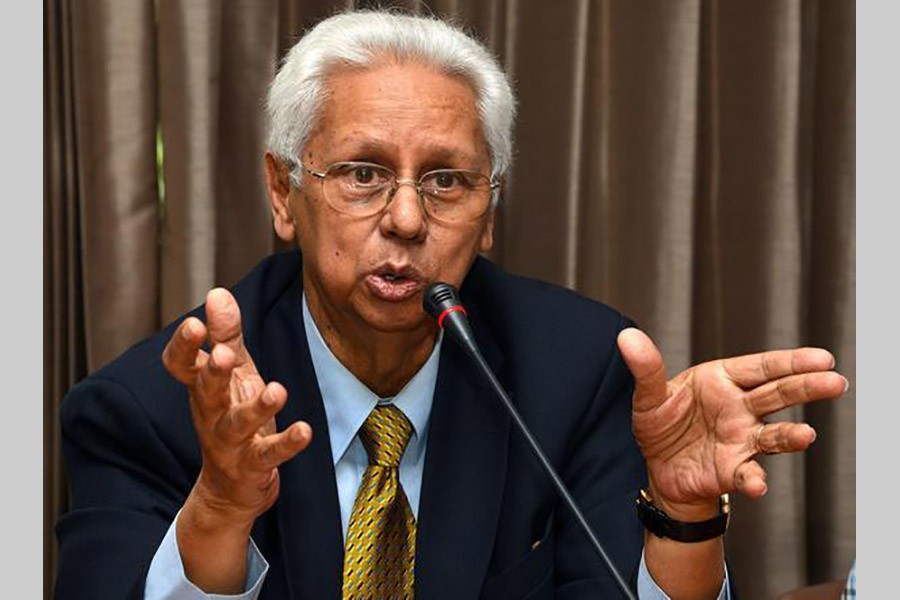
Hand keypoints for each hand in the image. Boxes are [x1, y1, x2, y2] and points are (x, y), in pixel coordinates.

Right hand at [162, 288, 312, 525]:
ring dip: (256, 409)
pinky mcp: (253, 464)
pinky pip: (269, 454)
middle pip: (205, 391)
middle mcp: (210, 413)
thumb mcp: (233, 371)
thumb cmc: (231, 415)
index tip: (195, 323)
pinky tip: (304, 430)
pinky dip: (287, 443)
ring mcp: (230, 442)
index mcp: (202, 387)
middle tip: (222, 354)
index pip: (181, 365)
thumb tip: (217, 293)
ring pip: (237, 424)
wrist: (231, 487)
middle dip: (212, 373)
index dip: (184, 346)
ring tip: (277, 390)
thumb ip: (226, 334)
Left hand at [617, 327, 846, 515]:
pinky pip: (747, 473)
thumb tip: (627, 338)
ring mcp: (741, 439)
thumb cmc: (661, 425)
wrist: (659, 470)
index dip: (791, 361)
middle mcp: (739, 408)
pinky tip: (757, 483)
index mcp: (722, 381)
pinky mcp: (733, 469)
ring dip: (791, 436)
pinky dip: (753, 479)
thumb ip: (645, 369)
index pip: (761, 367)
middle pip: (778, 394)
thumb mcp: (649, 396)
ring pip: (773, 435)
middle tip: (834, 381)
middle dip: (806, 387)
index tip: (821, 358)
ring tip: (806, 435)